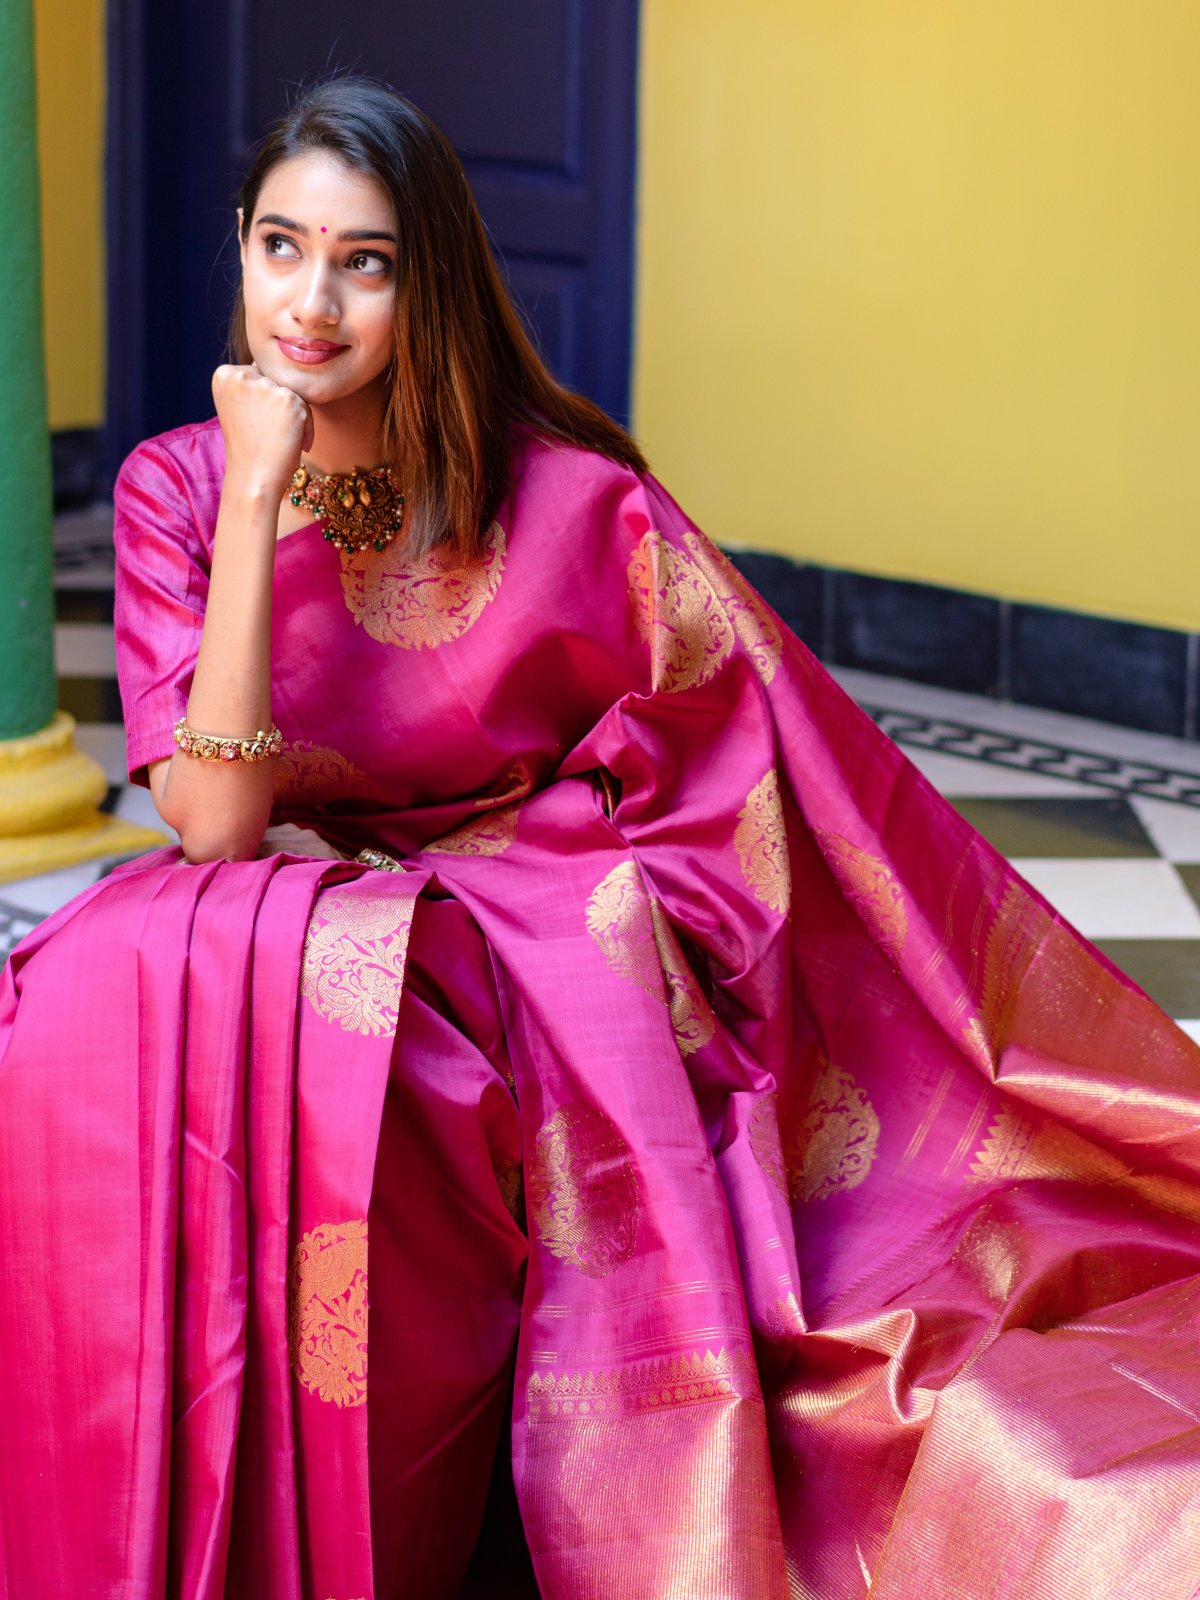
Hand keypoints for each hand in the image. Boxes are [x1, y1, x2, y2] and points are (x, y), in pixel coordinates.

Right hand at [212, 361, 314, 500]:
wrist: (254, 478)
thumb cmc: (249, 447)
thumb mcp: (239, 408)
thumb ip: (252, 385)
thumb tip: (275, 363)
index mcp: (224, 374)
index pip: (257, 376)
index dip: (262, 404)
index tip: (254, 425)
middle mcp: (241, 375)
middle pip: (276, 381)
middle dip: (278, 409)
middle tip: (267, 435)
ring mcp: (265, 386)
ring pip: (293, 393)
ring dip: (294, 418)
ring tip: (277, 440)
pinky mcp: (288, 399)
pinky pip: (307, 408)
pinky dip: (306, 429)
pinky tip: (293, 444)